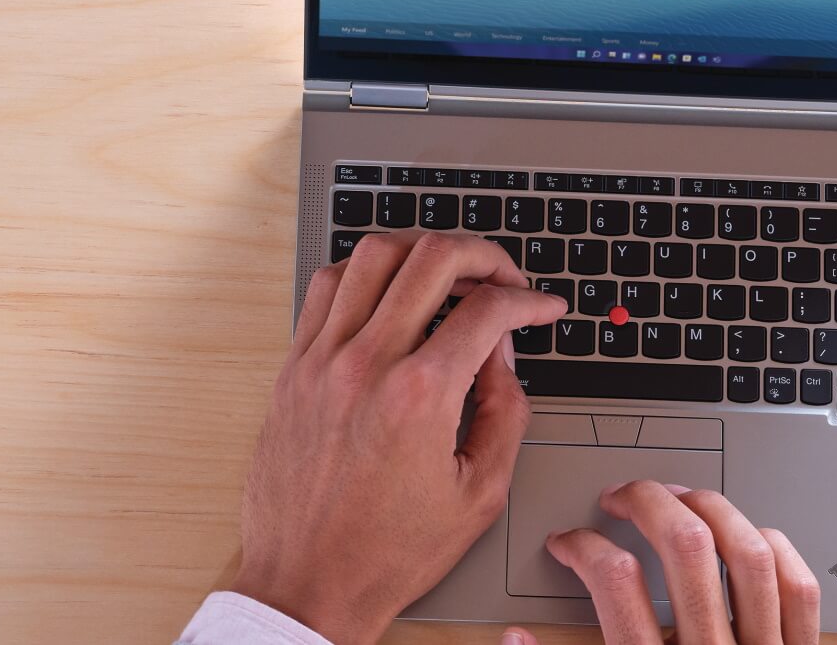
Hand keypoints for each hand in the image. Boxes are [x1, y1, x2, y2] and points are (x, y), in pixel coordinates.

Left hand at [231, 230, 568, 644]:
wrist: (308, 584)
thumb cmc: (387, 551)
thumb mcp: (479, 494)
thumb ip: (506, 414)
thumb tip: (504, 357)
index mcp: (419, 395)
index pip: (488, 310)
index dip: (530, 301)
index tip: (543, 309)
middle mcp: (366, 363)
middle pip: (433, 257)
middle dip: (484, 255)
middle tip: (504, 277)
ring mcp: (322, 360)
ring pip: (374, 255)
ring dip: (422, 251)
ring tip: (449, 272)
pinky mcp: (293, 368)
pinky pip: (326, 287)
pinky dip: (365, 272)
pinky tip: (389, 292)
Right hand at [514, 481, 820, 644]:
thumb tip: (513, 639)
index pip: (616, 585)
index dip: (584, 549)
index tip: (570, 543)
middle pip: (685, 547)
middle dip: (647, 503)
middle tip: (621, 498)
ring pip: (747, 554)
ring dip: (711, 510)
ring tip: (680, 500)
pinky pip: (797, 589)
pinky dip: (773, 549)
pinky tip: (744, 536)